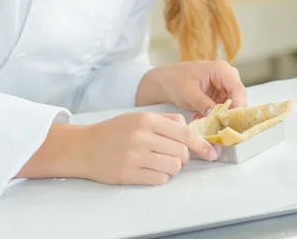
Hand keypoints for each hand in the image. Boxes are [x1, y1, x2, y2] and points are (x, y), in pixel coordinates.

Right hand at [80, 112, 217, 184]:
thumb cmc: (114, 131)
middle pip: (181, 152)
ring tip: (161, 162)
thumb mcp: (138, 117)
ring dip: (173, 167)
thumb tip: (189, 129)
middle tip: (175, 156)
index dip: (201, 144)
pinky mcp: (129, 174)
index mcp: (147, 120)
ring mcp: (135, 156)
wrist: (84, 147)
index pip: (184, 132)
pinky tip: (151, 170)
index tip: (211, 152)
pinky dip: (161, 177)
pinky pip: (159, 179)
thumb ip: (165, 120)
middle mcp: (142, 136)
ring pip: (173, 167)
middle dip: (184, 157)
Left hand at [136, 61, 246, 115]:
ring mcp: (225, 85)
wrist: (166, 81)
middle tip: (220, 127)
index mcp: (221, 69)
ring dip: (222, 116)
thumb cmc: (175, 80)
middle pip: (239, 98)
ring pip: (233, 105)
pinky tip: (202, 117)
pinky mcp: (220, 95)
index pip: (238, 88)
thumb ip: (202, 102)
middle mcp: (227, 76)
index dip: (238, 105)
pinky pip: (225, 108)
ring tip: (206, 122)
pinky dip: (216, 115)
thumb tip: (214, 114)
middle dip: (230, 114)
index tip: (230, 121)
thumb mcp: (187, 92)